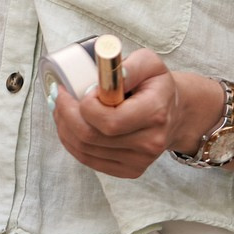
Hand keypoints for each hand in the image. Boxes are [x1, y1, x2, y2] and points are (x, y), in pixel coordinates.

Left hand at [50, 50, 220, 179]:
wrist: (174, 113)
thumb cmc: (156, 85)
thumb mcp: (149, 63)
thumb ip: (128, 66)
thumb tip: (104, 80)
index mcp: (155, 113)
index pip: (110, 121)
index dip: (86, 106)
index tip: (83, 89)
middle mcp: (149, 143)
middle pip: (91, 137)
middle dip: (66, 115)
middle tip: (59, 96)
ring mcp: (139, 161)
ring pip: (85, 149)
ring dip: (64, 127)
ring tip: (61, 108)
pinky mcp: (130, 170)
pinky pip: (89, 160)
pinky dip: (72, 142)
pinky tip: (69, 125)